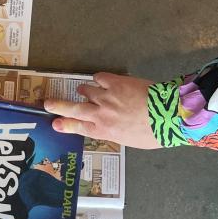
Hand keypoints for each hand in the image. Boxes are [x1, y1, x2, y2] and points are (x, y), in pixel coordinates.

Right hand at [44, 72, 160, 148]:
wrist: (170, 115)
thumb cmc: (155, 133)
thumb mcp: (131, 140)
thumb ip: (115, 133)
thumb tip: (110, 128)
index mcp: (105, 131)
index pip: (79, 128)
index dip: (65, 125)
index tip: (55, 123)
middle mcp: (101, 114)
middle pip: (74, 109)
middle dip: (58, 106)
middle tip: (47, 103)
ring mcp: (106, 97)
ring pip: (86, 91)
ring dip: (84, 91)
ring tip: (84, 90)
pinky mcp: (115, 83)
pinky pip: (99, 77)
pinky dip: (98, 79)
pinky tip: (101, 80)